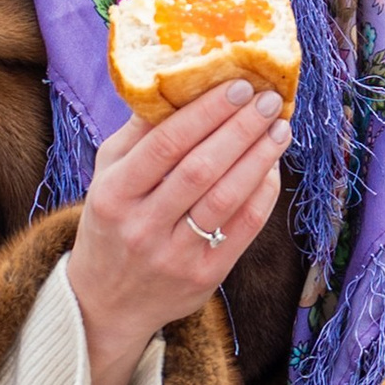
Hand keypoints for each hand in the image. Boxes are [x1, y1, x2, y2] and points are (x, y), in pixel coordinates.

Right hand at [66, 82, 289, 384]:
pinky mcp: (203, 278)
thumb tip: (182, 81)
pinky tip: (272, 168)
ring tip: (279, 130)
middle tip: (268, 100)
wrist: (105, 302)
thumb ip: (139, 132)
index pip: (165, 145)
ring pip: (225, 199)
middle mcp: (141, 227)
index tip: (239, 85)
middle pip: (200, 169)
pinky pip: (242, 230)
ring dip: (259, 159)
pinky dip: (262, 195)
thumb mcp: (107, 175)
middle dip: (240, 129)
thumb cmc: (112, 220)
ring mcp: (173, 256)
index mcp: (113, 195)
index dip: (206, 112)